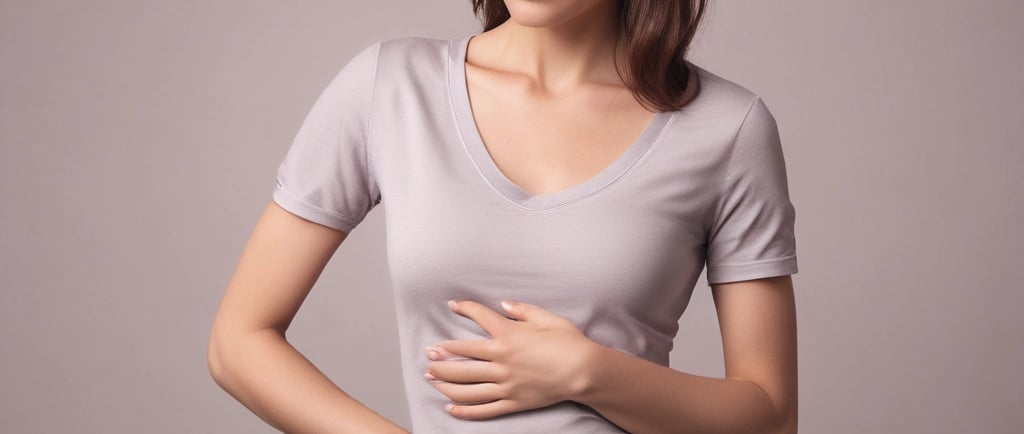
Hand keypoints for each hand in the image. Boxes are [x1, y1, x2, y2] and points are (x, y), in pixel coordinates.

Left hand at [424, 299, 599, 419]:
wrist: (584, 371)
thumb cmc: (569, 342)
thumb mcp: (547, 318)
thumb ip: (522, 310)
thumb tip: (503, 305)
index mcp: (508, 336)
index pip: (479, 318)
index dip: (463, 308)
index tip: (452, 305)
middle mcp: (502, 360)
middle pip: (462, 358)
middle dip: (441, 355)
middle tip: (428, 353)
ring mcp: (505, 384)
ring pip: (466, 386)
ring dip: (445, 382)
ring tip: (431, 379)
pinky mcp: (512, 402)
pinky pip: (483, 409)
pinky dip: (464, 410)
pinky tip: (450, 408)